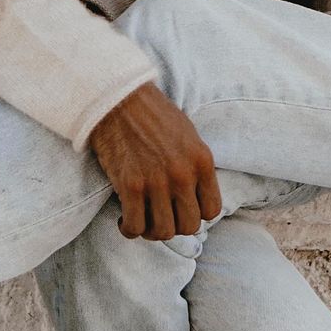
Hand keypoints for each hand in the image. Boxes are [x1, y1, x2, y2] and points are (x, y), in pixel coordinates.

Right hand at [89, 83, 221, 240]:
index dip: (196, 215)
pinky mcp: (130, 186)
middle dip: (174, 225)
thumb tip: (195, 197)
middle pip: (188, 226)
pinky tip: (124, 218)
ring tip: (142, 218)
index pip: (211, 210)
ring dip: (152, 231)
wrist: (118, 98)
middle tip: (159, 216)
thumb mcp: (188, 136)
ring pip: (163, 232)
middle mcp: (183, 175)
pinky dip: (129, 229)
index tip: (181, 209)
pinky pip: (135, 226)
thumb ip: (195, 167)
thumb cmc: (152, 115)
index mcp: (201, 161)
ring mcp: (157, 182)